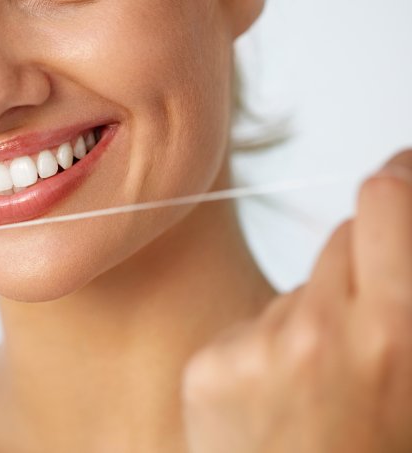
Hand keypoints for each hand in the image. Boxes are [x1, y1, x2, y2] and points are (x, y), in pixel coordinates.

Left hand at [182, 150, 411, 452]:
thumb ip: (405, 299)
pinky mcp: (213, 365)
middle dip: (363, 264)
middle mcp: (324, 331)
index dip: (399, 184)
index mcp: (398, 332)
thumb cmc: (373, 449)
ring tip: (324, 383)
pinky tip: (280, 401)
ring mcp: (260, 347)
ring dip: (316, 312)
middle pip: (342, 236)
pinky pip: (252, 323)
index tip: (400, 179)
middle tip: (370, 320)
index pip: (385, 200)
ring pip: (299, 284)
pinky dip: (269, 347)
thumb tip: (396, 214)